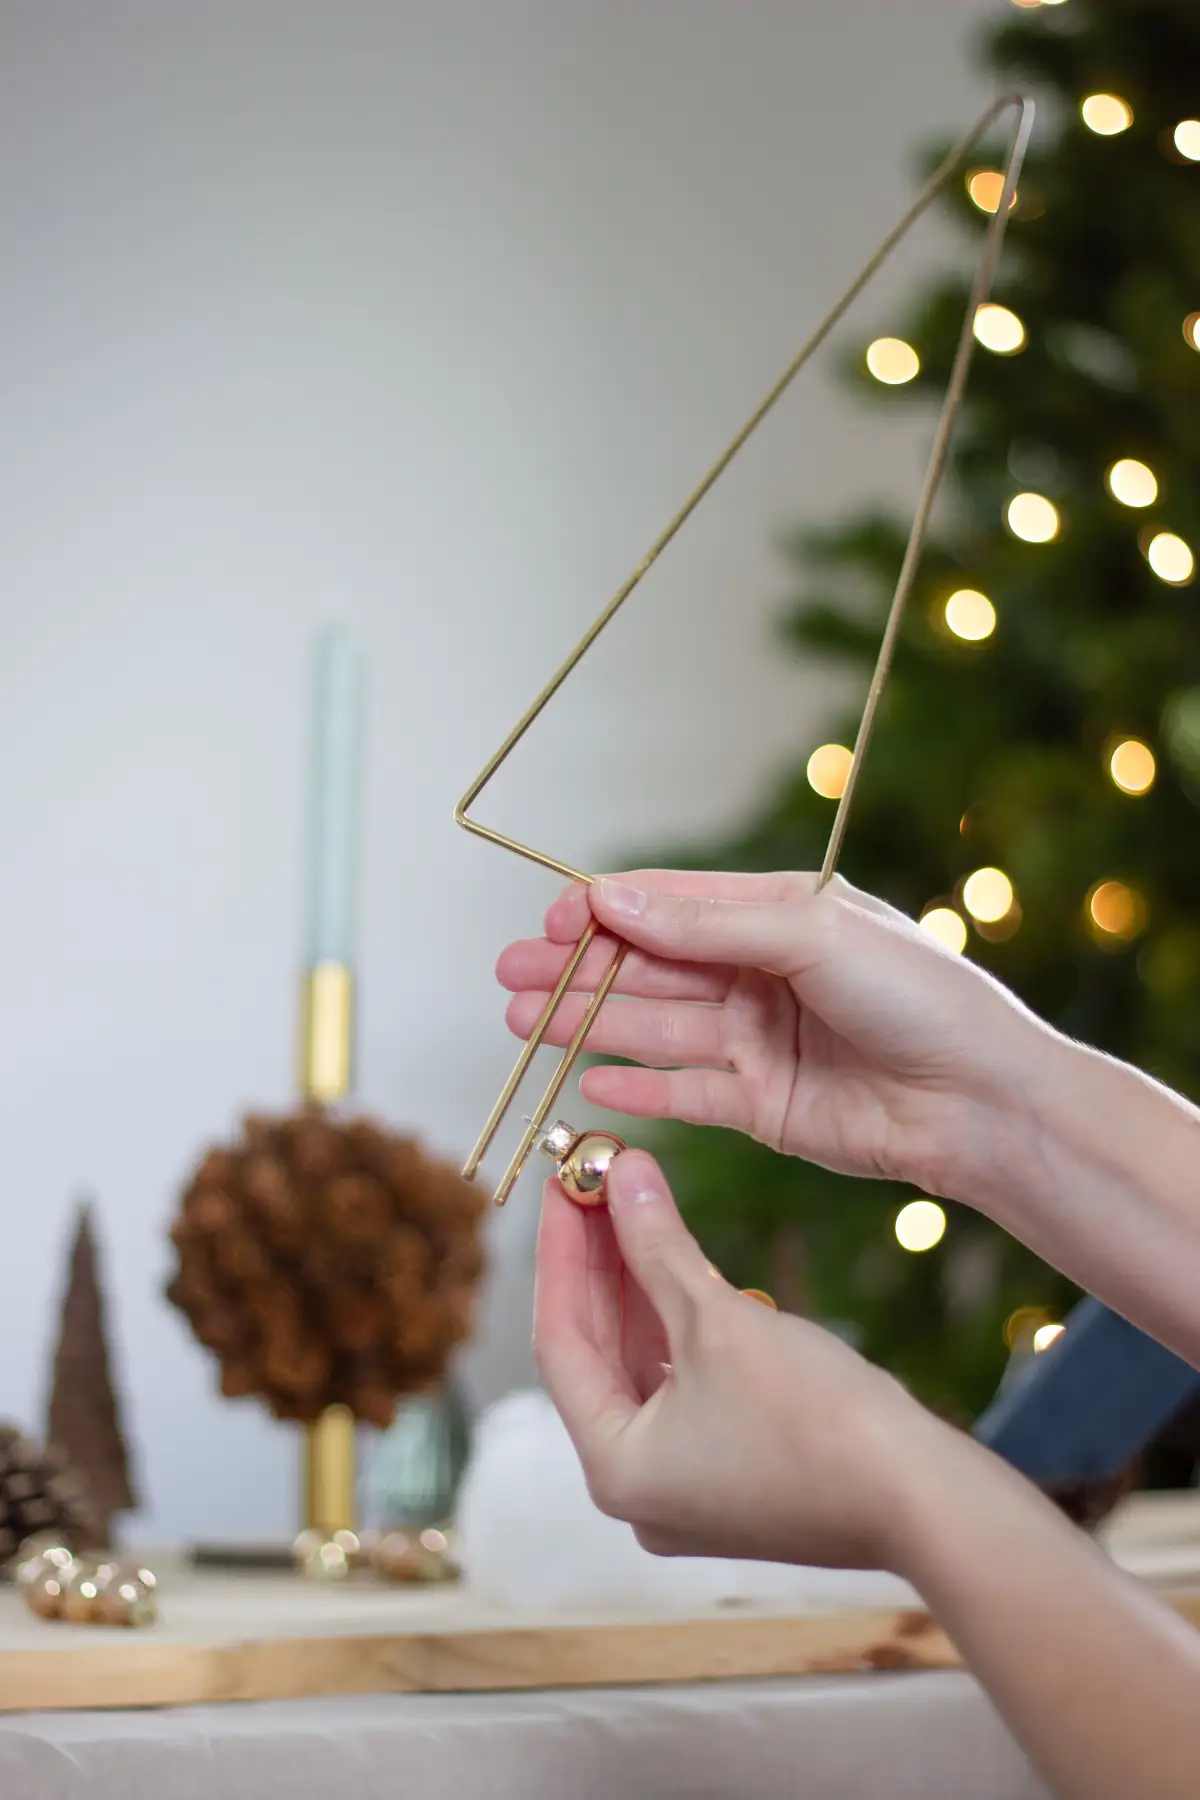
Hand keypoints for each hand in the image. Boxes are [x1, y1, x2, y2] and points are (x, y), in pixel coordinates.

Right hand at [499, 869, 1053, 1204]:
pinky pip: (684, 1093)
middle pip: (649, 968)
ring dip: (588, 1024)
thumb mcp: (812, 933)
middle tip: (508, 975)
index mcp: (777, 914)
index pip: (670, 905)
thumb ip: (707, 926)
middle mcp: (760, 974)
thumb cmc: (917, 997)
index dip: (605, 910)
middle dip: (577, 970)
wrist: (981, 1100)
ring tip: (520, 1023)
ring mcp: (757, 1041)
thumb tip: (614, 901)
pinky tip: (588, 1081)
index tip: (551, 921)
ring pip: (655, 1028)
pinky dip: (637, 1087)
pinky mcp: (761, 1106)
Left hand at [534, 1147, 929, 1568]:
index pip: (559, 1341)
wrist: (924, 1499)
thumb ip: (658, 1245)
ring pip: (641, 1367)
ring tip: (630, 1203)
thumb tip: (622, 1176)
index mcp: (614, 1468)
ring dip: (638, 1287)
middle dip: (598, 1263)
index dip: (560, 1253)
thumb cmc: (817, 1420)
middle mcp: (638, 1489)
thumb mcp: (720, 1319)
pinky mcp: (734, 1474)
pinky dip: (676, 1325)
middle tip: (595, 1182)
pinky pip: (682, 1387)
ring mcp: (687, 1487)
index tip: (562, 1183)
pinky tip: (677, 1263)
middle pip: (597, 1354)